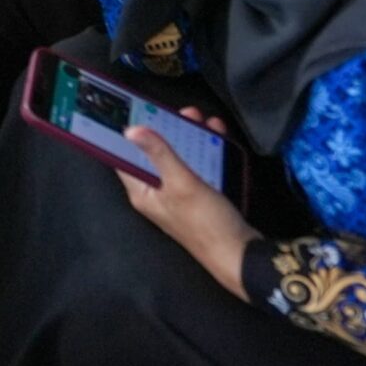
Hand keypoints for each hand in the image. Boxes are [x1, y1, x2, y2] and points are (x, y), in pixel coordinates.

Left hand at [118, 111, 255, 299]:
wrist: (242, 256)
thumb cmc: (207, 223)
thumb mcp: (181, 183)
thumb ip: (159, 154)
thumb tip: (131, 129)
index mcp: (143, 192)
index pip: (124, 157)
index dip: (127, 133)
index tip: (135, 109)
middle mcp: (156, 193)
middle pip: (154, 153)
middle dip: (167, 130)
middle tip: (181, 113)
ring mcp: (178, 195)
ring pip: (178, 157)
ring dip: (189, 137)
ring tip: (202, 119)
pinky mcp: (199, 197)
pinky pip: (197, 166)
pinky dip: (205, 151)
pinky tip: (217, 136)